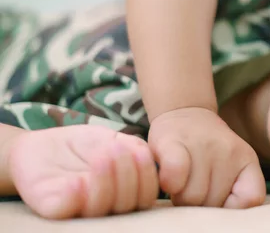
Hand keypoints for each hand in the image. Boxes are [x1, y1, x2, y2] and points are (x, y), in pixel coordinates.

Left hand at [9, 125, 158, 218]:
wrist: (42, 145)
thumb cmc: (83, 144)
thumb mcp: (114, 138)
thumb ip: (134, 146)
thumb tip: (146, 155)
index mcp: (124, 191)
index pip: (145, 196)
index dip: (147, 178)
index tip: (140, 153)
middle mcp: (106, 205)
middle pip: (127, 205)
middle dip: (126, 175)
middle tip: (116, 148)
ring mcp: (79, 209)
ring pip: (100, 209)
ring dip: (105, 182)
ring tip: (101, 156)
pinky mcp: (53, 208)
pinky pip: (67, 210)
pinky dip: (75, 196)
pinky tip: (76, 179)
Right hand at [148, 107, 265, 208]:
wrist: (185, 113)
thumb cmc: (207, 153)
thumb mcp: (232, 168)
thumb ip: (235, 193)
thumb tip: (218, 221)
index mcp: (248, 160)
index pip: (250, 199)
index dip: (230, 208)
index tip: (217, 200)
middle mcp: (229, 150)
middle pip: (213, 204)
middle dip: (200, 203)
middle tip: (194, 185)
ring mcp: (203, 144)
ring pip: (191, 198)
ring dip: (181, 196)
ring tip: (181, 181)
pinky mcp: (173, 141)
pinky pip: (175, 175)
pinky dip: (169, 183)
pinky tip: (167, 180)